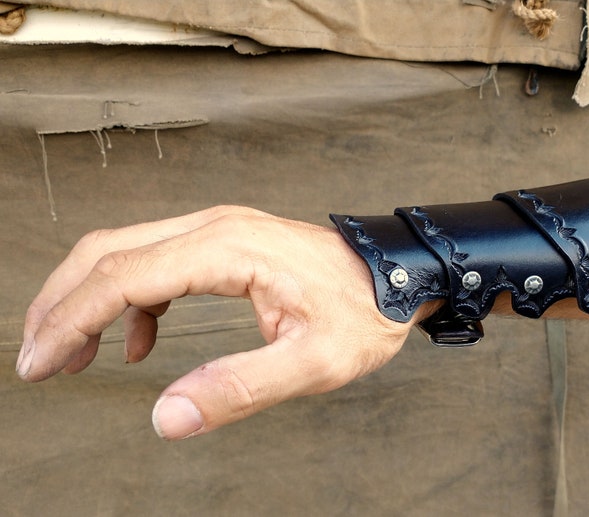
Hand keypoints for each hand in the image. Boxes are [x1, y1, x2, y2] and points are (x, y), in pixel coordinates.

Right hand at [17, 206, 425, 439]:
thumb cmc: (363, 313)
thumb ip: (241, 387)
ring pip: (126, 252)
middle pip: (108, 252)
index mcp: (226, 249)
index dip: (71, 320)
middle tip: (37, 361)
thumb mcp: (314, 362)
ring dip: (88, 300)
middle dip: (61, 304)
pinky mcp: (225, 245)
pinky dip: (130, 302)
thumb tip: (167, 416)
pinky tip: (137, 344)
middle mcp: (213, 227)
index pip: (122, 276)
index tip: (40, 365)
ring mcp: (218, 231)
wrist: (397, 275)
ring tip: (71, 357)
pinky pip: (157, 263)